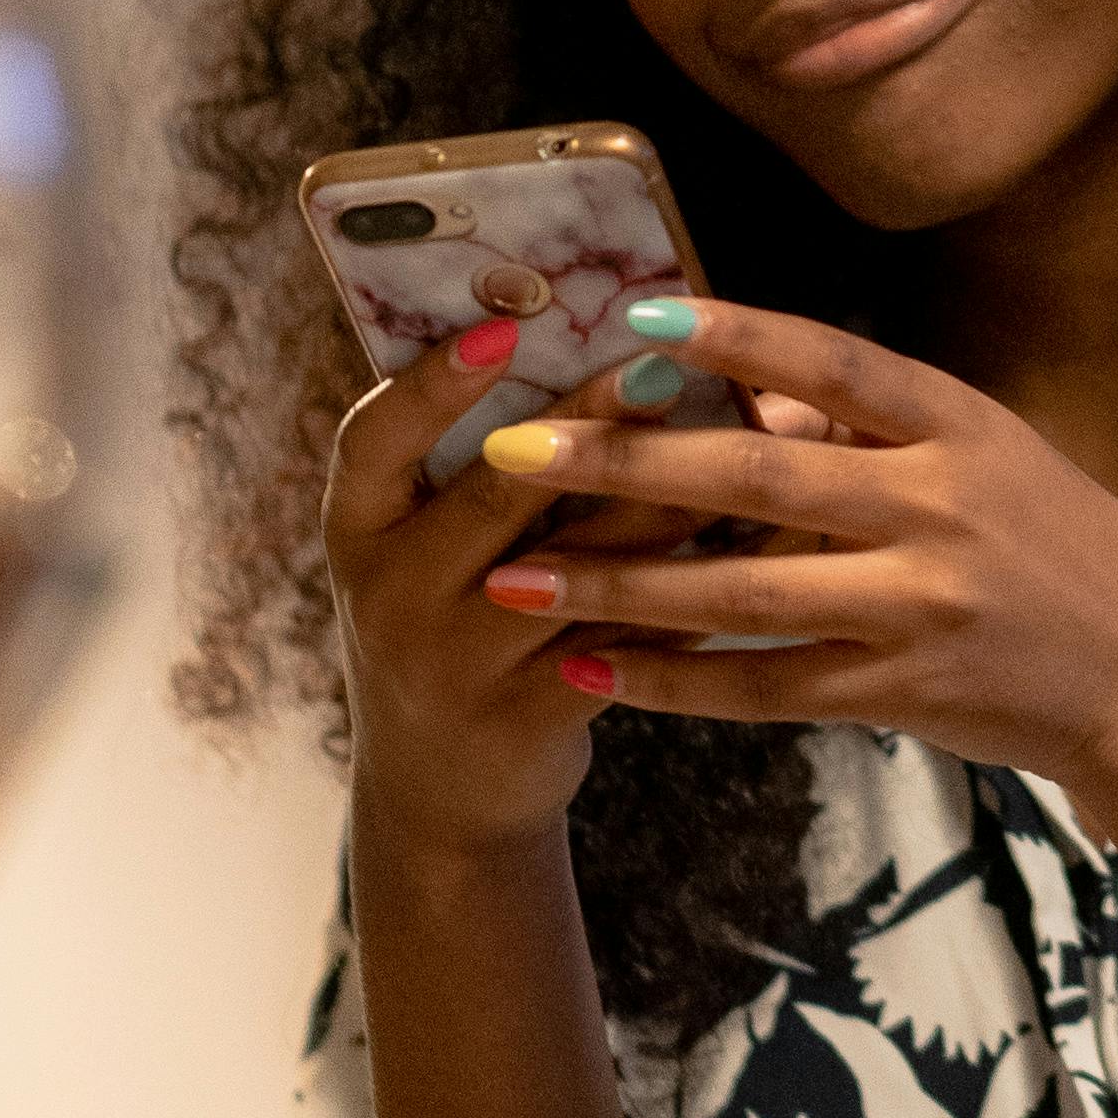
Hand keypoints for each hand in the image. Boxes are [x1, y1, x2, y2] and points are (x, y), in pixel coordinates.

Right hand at [324, 318, 726, 865]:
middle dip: (585, 428)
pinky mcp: (529, 716)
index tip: (500, 327)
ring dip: (664, 504)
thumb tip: (599, 344)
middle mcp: (394, 595)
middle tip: (659, 367)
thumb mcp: (424, 548)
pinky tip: (759, 544)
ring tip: (739, 443)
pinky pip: (625, 640)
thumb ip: (478, 463)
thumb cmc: (448, 623)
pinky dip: (694, 588)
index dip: (430, 384)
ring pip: (577, 569)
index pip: (372, 441)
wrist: (440, 790)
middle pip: (495, 499)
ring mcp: (458, 663)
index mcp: (358, 530)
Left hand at [459, 299, 1117, 787]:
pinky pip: (763, 685)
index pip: (834, 364)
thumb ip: (873, 430)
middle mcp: (940, 508)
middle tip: (513, 449)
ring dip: (618, 585)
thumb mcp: (992, 460)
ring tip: (513, 576)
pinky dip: (673, 680)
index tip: (632, 317)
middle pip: (759, 476)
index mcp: (962, 428)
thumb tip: (743, 398)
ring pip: (740, 593)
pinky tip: (593, 669)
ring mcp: (921, 605)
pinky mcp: (903, 692)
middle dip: (624, 463)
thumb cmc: (1064, 553)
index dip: (733, 337)